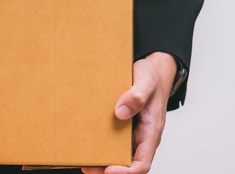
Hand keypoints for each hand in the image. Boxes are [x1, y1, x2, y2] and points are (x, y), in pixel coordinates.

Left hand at [82, 52, 177, 173]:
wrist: (153, 70)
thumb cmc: (152, 77)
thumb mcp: (146, 81)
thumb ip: (137, 96)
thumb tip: (121, 113)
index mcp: (151, 131)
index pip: (142, 162)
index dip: (126, 171)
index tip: (108, 170)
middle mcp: (142, 136)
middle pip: (127, 163)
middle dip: (107, 169)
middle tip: (86, 167)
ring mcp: (133, 132)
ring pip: (118, 153)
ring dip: (102, 159)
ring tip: (82, 159)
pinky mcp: (124, 125)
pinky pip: (113, 140)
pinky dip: (100, 144)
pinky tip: (86, 140)